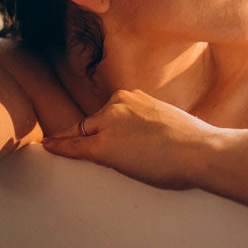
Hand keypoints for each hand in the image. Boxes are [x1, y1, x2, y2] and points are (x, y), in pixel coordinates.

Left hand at [41, 89, 214, 190]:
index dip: (98, 122)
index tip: (93, 127)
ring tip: (54, 147)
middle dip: (83, 131)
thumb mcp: (168, 121)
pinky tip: (48, 147)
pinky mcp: (103, 146)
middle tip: (69, 140)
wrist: (199, 150)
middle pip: (91, 121)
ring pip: (82, 133)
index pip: (108, 111)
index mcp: (135, 97)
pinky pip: (75, 146)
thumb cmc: (194, 142)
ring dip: (72, 142)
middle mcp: (118, 104)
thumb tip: (152, 135)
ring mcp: (109, 123)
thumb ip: (152, 122)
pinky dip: (59, 147)